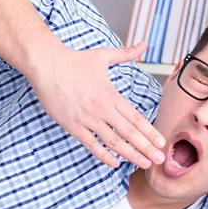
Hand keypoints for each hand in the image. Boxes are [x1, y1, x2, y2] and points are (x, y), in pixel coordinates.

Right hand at [25, 40, 165, 168]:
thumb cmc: (74, 60)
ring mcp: (87, 119)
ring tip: (143, 163)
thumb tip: (144, 44)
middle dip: (146, 148)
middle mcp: (102, 109)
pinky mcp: (72, 125)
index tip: (161, 144)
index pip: (136, 118)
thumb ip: (126, 54)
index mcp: (111, 95)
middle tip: (159, 160)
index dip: (150, 132)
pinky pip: (90, 145)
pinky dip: (103, 156)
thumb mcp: (103, 55)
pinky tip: (115, 163)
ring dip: (130, 154)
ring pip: (113, 142)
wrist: (46, 64)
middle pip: (129, 133)